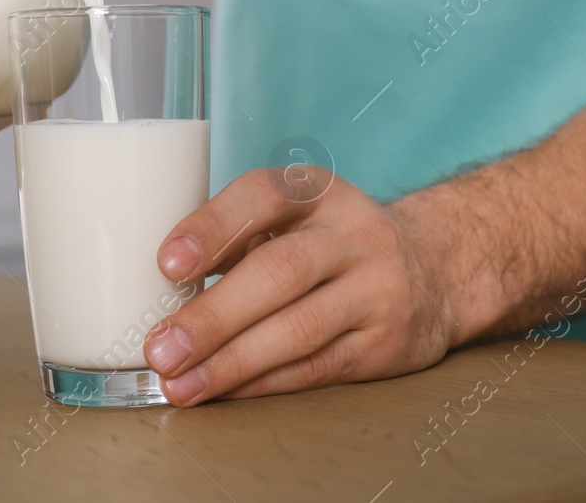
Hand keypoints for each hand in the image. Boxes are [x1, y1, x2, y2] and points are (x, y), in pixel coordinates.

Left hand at [144, 166, 461, 406]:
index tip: (168, 263)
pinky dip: (263, 383)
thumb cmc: (329, 243)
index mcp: (316, 193)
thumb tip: (152, 287)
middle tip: (161, 346)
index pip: (263, 196)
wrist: (432, 270)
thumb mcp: (294, 217)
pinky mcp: (385, 343)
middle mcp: (352, 234)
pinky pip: (316, 367)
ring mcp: (375, 289)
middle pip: (279, 272)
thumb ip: (237, 238)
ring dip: (231, 362)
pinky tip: (224, 391)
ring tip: (180, 382)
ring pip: (298, 330)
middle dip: (214, 316)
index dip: (213, 227)